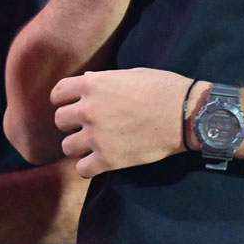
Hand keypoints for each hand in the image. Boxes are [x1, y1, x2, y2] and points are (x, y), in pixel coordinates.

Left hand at [53, 69, 196, 177]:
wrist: (185, 114)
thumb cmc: (162, 88)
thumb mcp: (129, 74)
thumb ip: (103, 80)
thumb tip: (86, 81)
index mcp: (92, 85)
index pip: (58, 94)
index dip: (64, 101)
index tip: (71, 106)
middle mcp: (88, 109)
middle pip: (60, 121)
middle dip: (72, 124)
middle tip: (87, 126)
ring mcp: (96, 136)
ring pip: (67, 147)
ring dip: (79, 146)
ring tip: (94, 145)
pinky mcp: (108, 159)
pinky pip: (82, 169)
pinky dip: (89, 167)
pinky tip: (100, 162)